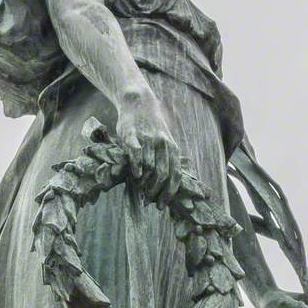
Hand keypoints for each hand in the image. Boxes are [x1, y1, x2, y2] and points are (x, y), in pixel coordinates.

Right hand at [116, 86, 181, 200]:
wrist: (138, 103)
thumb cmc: (151, 127)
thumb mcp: (164, 142)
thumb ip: (166, 159)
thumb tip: (164, 185)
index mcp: (172, 148)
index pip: (174, 175)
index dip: (169, 192)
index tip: (162, 204)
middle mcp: (162, 144)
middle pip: (163, 174)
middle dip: (157, 191)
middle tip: (150, 200)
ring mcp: (148, 139)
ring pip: (150, 166)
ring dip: (146, 182)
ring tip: (141, 190)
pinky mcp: (132, 135)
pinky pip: (136, 154)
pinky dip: (137, 167)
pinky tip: (136, 175)